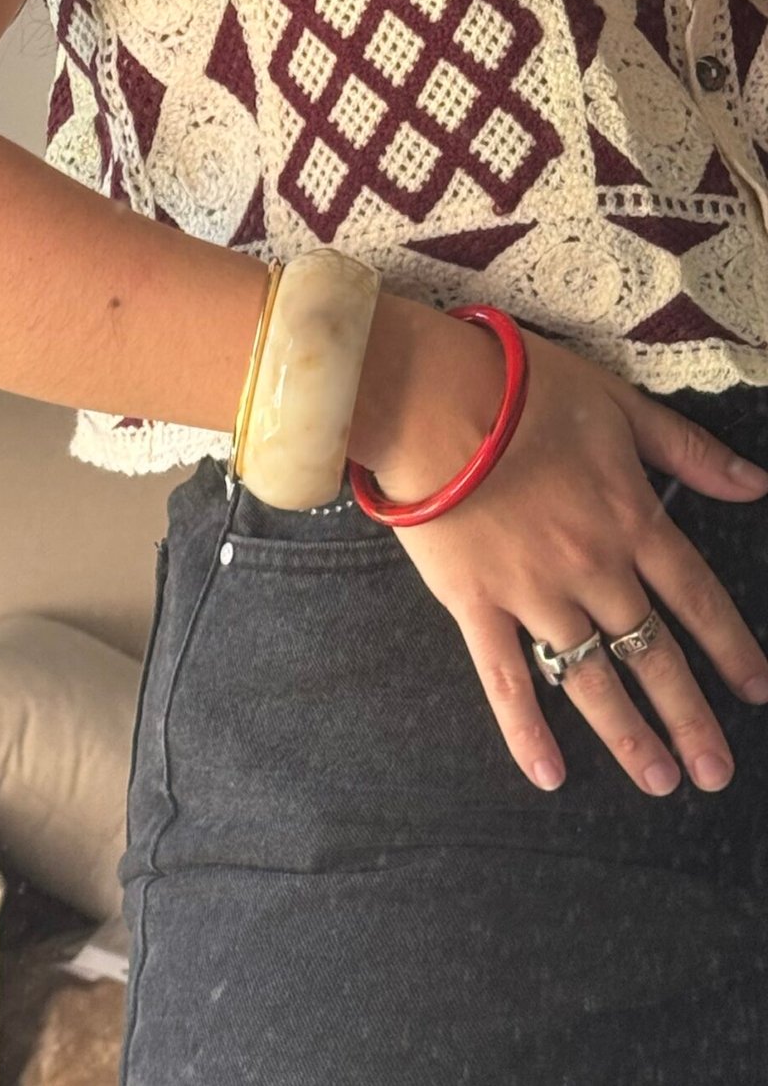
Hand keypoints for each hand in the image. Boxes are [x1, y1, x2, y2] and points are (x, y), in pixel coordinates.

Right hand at [371, 321, 767, 796]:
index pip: (695, 596)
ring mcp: (533, 591)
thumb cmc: (521, 387)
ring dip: (630, 736)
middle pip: (653, 652)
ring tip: (661, 781)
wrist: (432, 394)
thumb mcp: (618, 403)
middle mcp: (593, 568)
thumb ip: (686, 450)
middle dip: (690, 716)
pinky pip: (505, 678)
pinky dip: (527, 731)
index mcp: (630, 518)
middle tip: (715, 771)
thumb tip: (757, 483)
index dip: (731, 645)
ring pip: (592, 677)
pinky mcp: (474, 602)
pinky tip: (550, 774)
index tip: (758, 690)